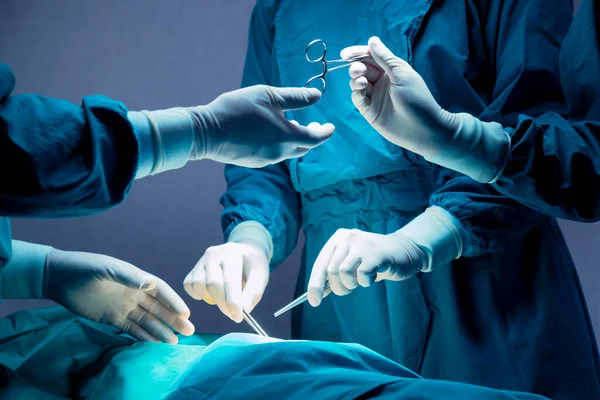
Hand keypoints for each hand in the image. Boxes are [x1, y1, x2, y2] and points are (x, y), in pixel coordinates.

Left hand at [44, 249, 194, 343]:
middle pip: (159, 308)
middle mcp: (134, 293)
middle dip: (174, 319)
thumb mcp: (106, 268)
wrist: (59, 278)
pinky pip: (132, 329)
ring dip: (161, 330)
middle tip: (189, 331)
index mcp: (136, 279)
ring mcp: (124, 307)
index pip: (161, 292)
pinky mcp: (112, 318)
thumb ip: (128, 276)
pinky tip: (155, 344)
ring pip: (148, 321)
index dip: (174, 302)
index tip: (185, 313)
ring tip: (175, 342)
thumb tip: (151, 284)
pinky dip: (144, 337)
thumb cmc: (85, 267)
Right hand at [183, 243, 269, 322]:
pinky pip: (188, 284)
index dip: (233, 301)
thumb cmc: (252, 267)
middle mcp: (214, 253)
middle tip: (232, 315)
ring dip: (210, 299)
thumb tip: (243, 311)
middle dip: (223, 304)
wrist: (244, 253)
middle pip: (213, 284)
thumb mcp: (260, 277)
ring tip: (223, 300)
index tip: (238, 317)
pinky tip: (210, 295)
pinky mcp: (194, 268)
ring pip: (198, 284)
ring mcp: (202, 260)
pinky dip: (197, 294)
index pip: (230, 280)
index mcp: (233, 253)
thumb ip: (253, 293)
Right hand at [199, 85, 334, 167]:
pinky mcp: (254, 162)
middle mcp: (280, 153)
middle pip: (304, 147)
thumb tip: (318, 96)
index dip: (325, 132)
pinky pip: (273, 154)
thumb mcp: (269, 95)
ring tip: (291, 124)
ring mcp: (266, 160)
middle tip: (314, 124)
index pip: (316, 138)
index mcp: (287, 137)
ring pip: (288, 151)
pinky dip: (279, 144)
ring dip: (293, 139)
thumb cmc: (238, 109)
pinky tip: (270, 132)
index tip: (330, 126)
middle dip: (312, 136)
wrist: (207, 132)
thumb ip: (296, 97)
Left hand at [307, 228, 426, 306]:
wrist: (405, 252)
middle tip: (350, 289)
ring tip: (362, 280)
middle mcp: (347, 237)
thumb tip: (314, 295)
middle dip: (339, 287)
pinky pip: (362, 275)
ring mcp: (362, 243)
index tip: (314, 301)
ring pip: (344, 273)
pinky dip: (366, 282)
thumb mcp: (351, 265)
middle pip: (331, 271)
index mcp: (337, 239)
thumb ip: (334, 276)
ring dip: (352, 284)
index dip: (315, 284)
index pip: (320, 264)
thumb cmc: (374, 262)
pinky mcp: (376, 252)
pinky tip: (373, 276)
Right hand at [342, 37, 456, 157]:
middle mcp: (381, 81)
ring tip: (362, 83)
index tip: (345, 54)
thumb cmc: (416, 99)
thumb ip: (384, 58)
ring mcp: (374, 96)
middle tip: (358, 71)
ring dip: (356, 79)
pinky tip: (361, 92)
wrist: (422, 129)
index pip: (370, 57)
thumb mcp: (401, 74)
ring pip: (356, 83)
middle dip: (356, 67)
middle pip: (361, 69)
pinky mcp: (369, 110)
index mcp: (390, 69)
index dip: (357, 53)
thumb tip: (372, 40)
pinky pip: (357, 98)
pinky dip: (356, 93)